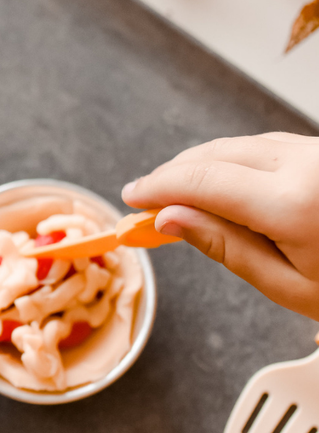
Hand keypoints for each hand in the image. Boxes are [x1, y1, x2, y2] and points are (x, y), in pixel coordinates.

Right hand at [121, 133, 318, 319]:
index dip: (157, 186)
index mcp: (294, 203)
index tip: (132, 198)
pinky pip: (267, 146)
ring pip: (239, 145)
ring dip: (202, 166)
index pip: (200, 180)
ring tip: (181, 198)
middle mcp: (307, 164)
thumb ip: (225, 247)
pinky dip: (234, 162)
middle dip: (174, 174)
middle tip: (148, 202)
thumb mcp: (290, 286)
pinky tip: (223, 186)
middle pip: (215, 154)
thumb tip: (171, 219)